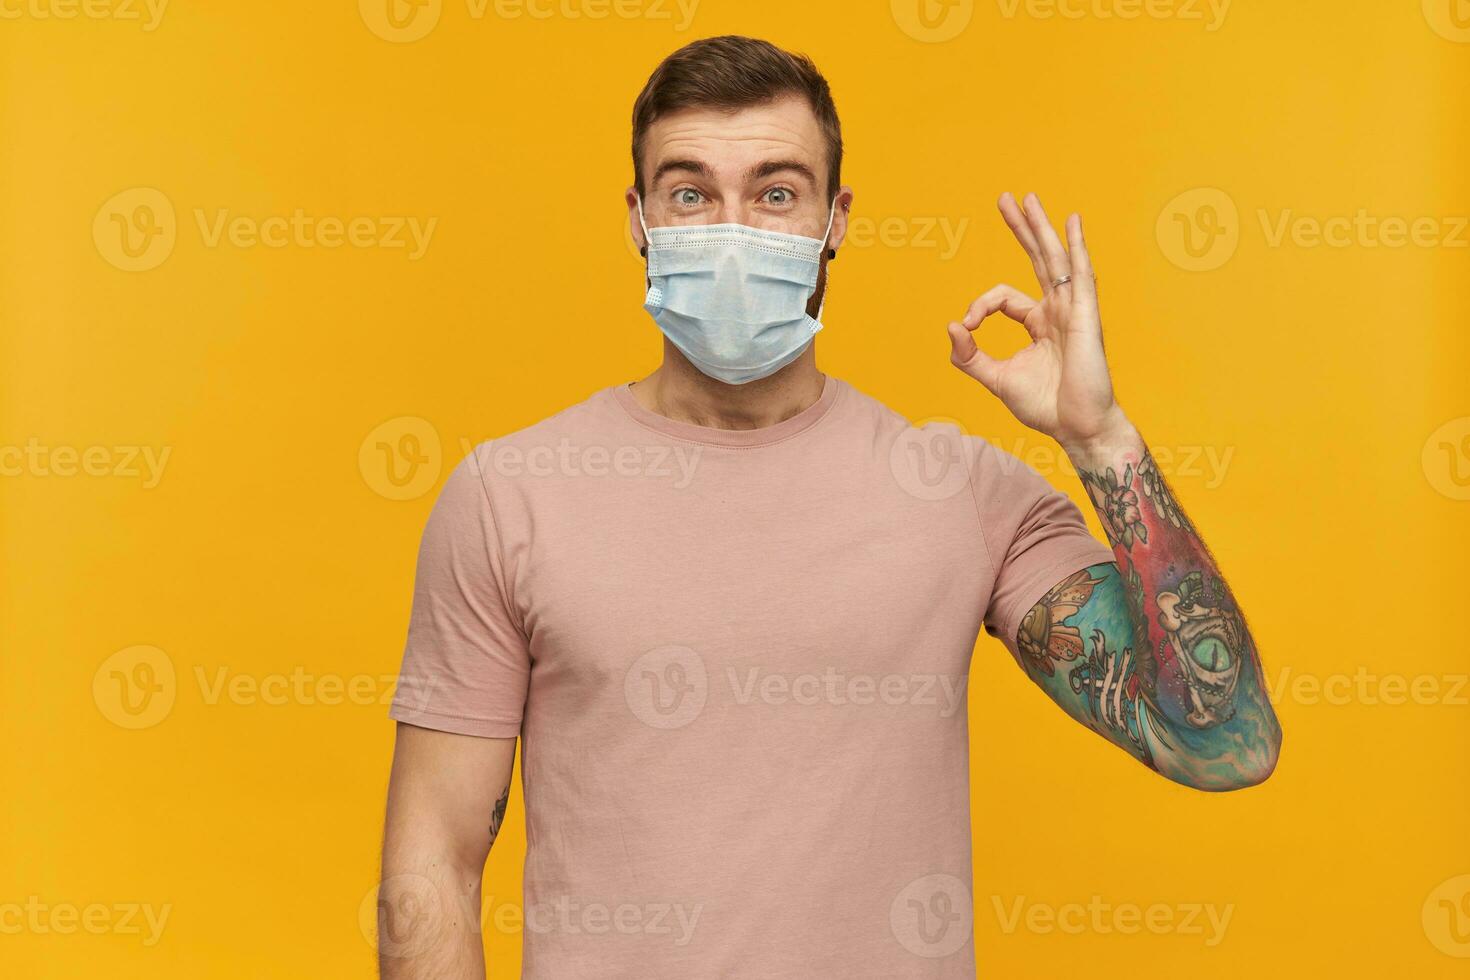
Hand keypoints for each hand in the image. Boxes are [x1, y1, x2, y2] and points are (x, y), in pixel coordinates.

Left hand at [947, 192, 1131, 454]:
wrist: (1077, 427)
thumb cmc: (1045, 406)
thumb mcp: (996, 378)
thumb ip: (970, 356)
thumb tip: (952, 326)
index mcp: (1037, 324)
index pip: (1003, 297)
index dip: (979, 306)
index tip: (967, 327)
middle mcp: (1056, 311)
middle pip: (1036, 260)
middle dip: (1021, 229)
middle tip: (1006, 199)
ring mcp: (1072, 310)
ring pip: (1054, 260)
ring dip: (1041, 228)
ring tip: (1029, 199)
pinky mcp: (1085, 315)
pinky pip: (1079, 275)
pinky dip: (1075, 247)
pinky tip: (1072, 222)